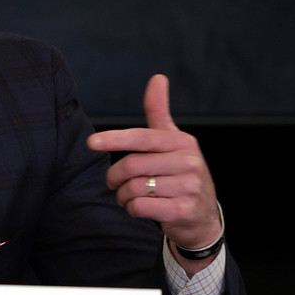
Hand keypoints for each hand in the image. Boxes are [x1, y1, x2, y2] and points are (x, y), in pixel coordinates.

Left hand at [87, 75, 221, 268]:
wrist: (203, 217)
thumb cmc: (179, 173)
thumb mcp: (172, 142)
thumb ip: (159, 112)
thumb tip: (157, 77)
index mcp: (182, 142)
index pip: (141, 138)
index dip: (114, 139)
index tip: (91, 142)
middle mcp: (189, 162)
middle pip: (131, 166)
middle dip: (115, 178)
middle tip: (114, 184)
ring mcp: (189, 187)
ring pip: (134, 188)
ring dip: (122, 195)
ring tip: (127, 197)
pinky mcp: (184, 210)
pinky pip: (140, 207)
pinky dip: (132, 209)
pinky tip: (139, 208)